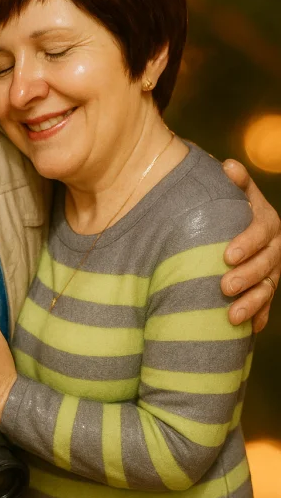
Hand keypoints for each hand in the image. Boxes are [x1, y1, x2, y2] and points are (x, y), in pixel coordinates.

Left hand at [221, 159, 280, 331]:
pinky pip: (266, 306)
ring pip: (267, 289)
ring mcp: (272, 271)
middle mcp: (274, 248)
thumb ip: (235, 180)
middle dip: (247, 277)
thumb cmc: (230, 206)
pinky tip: (248, 330)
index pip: (260, 233)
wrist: (234, 223)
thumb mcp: (235, 191)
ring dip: (252, 304)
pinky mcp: (265, 288)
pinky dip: (258, 317)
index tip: (226, 255)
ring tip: (231, 317)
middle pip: (266, 265)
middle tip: (224, 286)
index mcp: (267, 222)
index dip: (246, 244)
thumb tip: (228, 166)